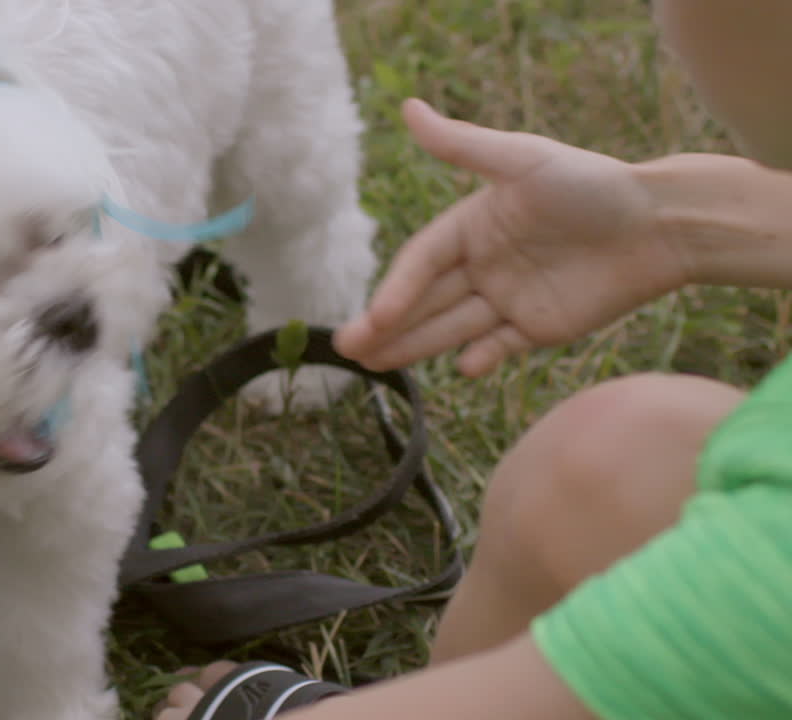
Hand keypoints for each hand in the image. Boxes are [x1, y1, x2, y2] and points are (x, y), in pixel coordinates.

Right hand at [336, 99, 690, 376]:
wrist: (663, 224)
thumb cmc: (591, 184)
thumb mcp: (522, 159)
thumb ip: (462, 146)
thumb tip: (407, 108)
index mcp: (471, 226)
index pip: (421, 261)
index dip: (396, 289)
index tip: (375, 317)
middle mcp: (482, 264)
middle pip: (425, 301)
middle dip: (387, 326)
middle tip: (347, 350)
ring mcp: (508, 299)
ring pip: (451, 327)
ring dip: (414, 348)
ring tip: (375, 367)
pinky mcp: (538, 329)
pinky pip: (500, 346)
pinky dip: (481, 358)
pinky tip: (463, 368)